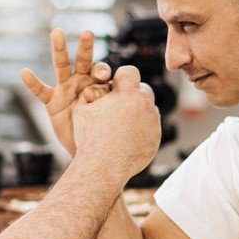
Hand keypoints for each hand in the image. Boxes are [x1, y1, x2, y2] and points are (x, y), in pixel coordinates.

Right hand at [20, 29, 112, 155]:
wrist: (90, 149)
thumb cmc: (104, 131)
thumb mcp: (112, 116)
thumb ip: (116, 105)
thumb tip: (132, 101)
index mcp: (99, 83)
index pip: (101, 71)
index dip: (103, 71)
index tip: (105, 76)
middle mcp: (83, 81)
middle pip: (84, 60)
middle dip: (86, 47)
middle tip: (88, 33)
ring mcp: (66, 89)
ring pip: (62, 66)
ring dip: (59, 49)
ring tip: (57, 33)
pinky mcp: (53, 102)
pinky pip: (41, 91)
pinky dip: (32, 83)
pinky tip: (24, 73)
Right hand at [71, 64, 160, 180]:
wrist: (103, 167)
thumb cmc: (90, 137)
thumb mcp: (82, 109)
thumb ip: (91, 93)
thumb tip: (96, 86)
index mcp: (126, 93)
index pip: (129, 72)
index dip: (121, 77)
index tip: (116, 85)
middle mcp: (143, 104)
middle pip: (143, 89)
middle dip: (133, 94)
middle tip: (120, 104)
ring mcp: (152, 121)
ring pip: (149, 108)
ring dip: (139, 111)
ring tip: (123, 122)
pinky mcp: (156, 137)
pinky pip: (152, 126)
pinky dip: (143, 128)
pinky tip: (129, 136)